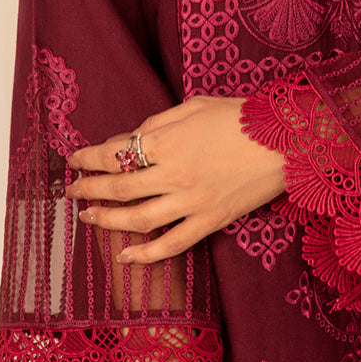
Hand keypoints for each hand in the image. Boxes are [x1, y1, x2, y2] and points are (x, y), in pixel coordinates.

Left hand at [67, 96, 284, 264]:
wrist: (288, 140)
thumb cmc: (243, 116)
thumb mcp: (195, 105)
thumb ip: (158, 122)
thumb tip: (129, 138)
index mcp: (168, 140)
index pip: (114, 152)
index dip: (88, 157)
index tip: (74, 159)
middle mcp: (174, 174)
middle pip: (118, 187)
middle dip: (88, 189)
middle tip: (72, 190)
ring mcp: (192, 201)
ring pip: (137, 219)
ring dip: (105, 220)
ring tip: (87, 217)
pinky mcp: (211, 221)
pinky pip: (172, 244)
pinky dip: (145, 254)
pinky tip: (125, 256)